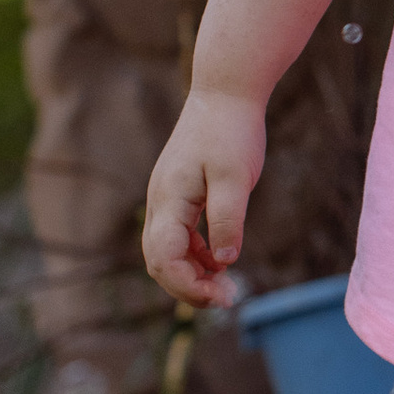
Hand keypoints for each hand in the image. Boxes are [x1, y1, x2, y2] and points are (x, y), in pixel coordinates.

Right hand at [140, 90, 266, 307]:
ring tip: (226, 286)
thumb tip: (224, 262)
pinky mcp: (179, 196)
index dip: (188, 286)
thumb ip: (227, 219)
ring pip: (167, 252)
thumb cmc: (232, 131)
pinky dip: (196, 255)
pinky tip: (221, 261)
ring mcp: (167, 200)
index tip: (222, 296)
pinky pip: (179, 237)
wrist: (225, 93)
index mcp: (169, 200)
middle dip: (188, 287)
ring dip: (192, 273)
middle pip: (159, 262)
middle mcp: (160, 203)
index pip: (165, 258)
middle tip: (226, 299)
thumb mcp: (234, 177)